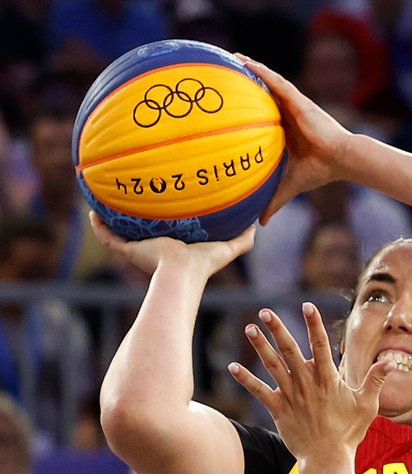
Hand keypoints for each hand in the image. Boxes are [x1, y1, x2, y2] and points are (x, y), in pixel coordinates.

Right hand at [88, 212, 254, 278]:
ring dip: (110, 219)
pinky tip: (91, 211)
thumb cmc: (202, 264)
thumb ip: (242, 240)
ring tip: (102, 201)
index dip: (162, 221)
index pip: (165, 233)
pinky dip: (98, 227)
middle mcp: (154, 249)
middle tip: (128, 199)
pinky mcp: (128, 250)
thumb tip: (257, 227)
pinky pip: (108, 237)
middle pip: (140, 232)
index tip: (159, 206)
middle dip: (133, 219)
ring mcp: (138, 250)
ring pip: (120, 234)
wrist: (181, 272)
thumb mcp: (225, 248)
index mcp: (173, 249)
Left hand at [228, 303, 394, 466]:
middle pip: (290, 350)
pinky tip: (232, 367)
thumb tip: (390, 362)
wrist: (328, 460)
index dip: (313, 324)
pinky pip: (259, 392)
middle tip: (265, 311)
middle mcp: (307, 384)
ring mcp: (291, 396)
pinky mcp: (278, 410)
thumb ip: (375, 381)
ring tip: (249, 329)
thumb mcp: (367, 406)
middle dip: (277, 329)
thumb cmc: (349, 433)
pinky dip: (246, 380)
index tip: (307, 305)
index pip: (320, 346)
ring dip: (260, 347)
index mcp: (328, 380)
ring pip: (273, 366)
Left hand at [235, 56, 352, 220]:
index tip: (231, 105)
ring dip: (251, 69)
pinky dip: (261, 71)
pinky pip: (276, 81)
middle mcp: (289, 115)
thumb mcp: (289, 186)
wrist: (340, 160)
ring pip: (268, 82)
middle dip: (247, 84)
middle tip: (226, 75)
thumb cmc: (319, 171)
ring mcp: (293, 105)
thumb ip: (274, 200)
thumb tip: (261, 223)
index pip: (265, 115)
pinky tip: (246, 62)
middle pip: (264, 94)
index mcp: (287, 130)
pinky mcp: (298, 100)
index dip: (250, 108)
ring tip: (232, 59)